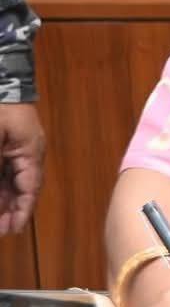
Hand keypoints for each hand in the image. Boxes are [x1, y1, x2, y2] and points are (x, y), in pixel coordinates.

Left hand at [0, 102, 44, 233]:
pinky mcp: (8, 141)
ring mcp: (18, 146)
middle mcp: (28, 153)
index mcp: (30, 153)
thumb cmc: (0, 108)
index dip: (21, 211)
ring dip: (4, 197)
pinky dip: (1, 183)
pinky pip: (5, 168)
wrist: (2, 76)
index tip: (12, 231)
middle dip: (10, 209)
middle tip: (0, 229)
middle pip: (21, 187)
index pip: (29, 188)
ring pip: (11, 179)